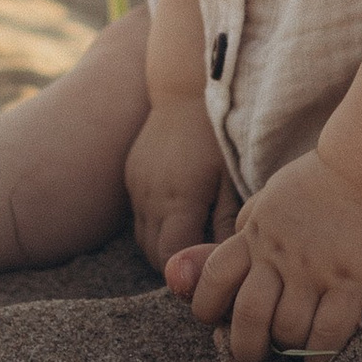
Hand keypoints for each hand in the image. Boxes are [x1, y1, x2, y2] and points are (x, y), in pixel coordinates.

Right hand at [124, 89, 237, 276]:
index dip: (190, 270)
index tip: (212, 269)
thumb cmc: (216, 137)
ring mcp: (136, 187)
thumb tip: (228, 260)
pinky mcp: (131, 176)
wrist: (183, 91)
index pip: (172, 256)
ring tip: (193, 243)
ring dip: (164, 247)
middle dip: (177, 265)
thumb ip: (226, 222)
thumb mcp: (230, 180)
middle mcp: (150, 197)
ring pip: (143, 238)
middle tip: (204, 264)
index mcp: (177, 200)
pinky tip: (179, 218)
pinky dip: (155, 226)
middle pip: (154, 254)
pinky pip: (139, 216)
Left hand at [172, 147, 361, 361]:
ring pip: (287, 330)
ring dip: (288, 349)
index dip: (207, 307)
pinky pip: (328, 333)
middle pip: (247, 316)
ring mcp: (315, 268)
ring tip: (293, 350)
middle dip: (246, 347)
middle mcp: (279, 253)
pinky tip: (318, 358)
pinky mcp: (352, 280)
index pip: (213, 277)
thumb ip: (248, 223)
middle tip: (255, 354)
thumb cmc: (324, 181)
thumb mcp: (272, 195)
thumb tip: (228, 243)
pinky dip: (319, 354)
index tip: (218, 321)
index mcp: (255, 232)